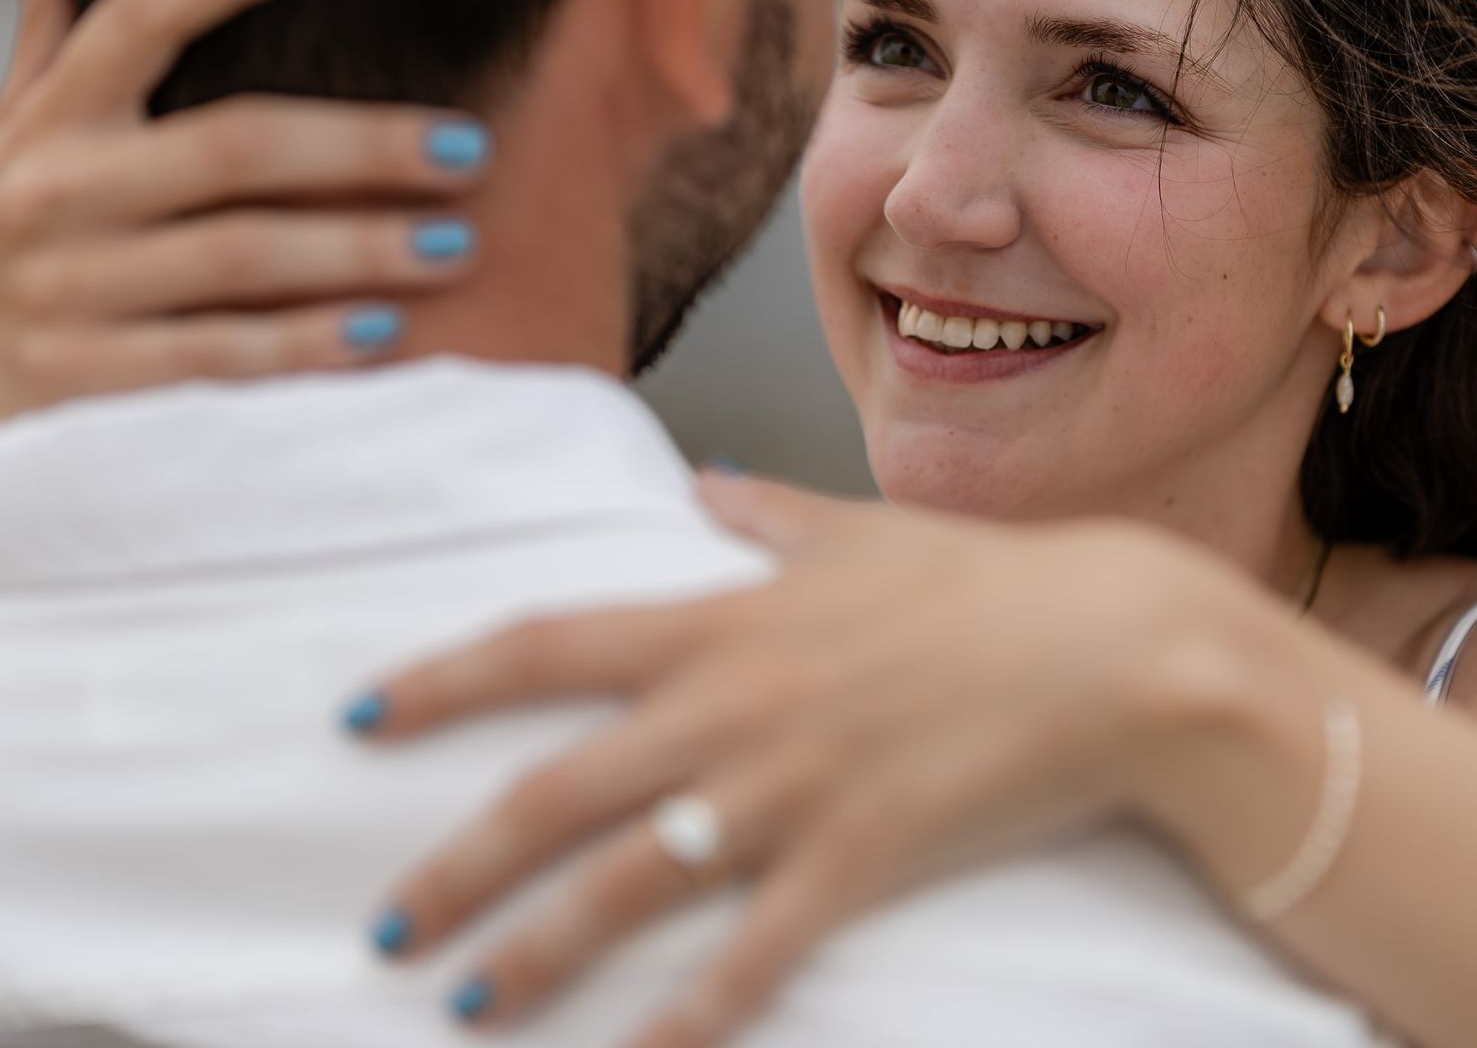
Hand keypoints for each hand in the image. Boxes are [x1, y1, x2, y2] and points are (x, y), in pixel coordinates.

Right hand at [0, 0, 489, 430]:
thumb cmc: (20, 234)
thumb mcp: (21, 124)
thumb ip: (60, 21)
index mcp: (56, 116)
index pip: (138, 17)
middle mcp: (58, 191)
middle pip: (231, 147)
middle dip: (362, 145)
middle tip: (467, 151)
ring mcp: (68, 287)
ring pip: (235, 256)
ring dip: (357, 249)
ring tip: (454, 246)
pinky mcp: (85, 377)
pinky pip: (215, 357)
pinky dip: (302, 348)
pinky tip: (382, 336)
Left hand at [351, 470, 1290, 1044]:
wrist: (1113, 646)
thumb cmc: (985, 582)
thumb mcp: (862, 531)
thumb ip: (769, 515)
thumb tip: (709, 483)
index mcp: (723, 620)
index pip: (545, 644)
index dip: (442, 680)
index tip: (363, 717)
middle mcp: (733, 707)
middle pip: (555, 792)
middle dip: (457, 867)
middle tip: (385, 928)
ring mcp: (791, 790)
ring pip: (631, 886)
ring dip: (538, 954)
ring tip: (468, 1004)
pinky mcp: (858, 861)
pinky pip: (754, 956)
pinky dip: (691, 1018)